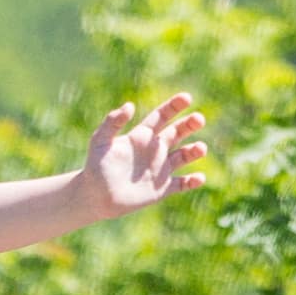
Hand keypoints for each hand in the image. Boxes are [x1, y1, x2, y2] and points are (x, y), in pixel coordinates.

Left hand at [80, 93, 207, 218]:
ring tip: (201, 148)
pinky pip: (182, 184)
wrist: (94, 197)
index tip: (186, 97)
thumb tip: (130, 105)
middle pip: (177, 132)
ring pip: (183, 156)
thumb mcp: (100, 141)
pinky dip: (192, 181)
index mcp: (142, 136)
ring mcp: (160, 169)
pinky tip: (199, 178)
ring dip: (194, 151)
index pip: (161, 116)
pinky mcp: (161, 189)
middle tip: (199, 119)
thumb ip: (112, 122)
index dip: (174, 106)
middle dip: (189, 125)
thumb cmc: (95, 167)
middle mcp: (154, 150)